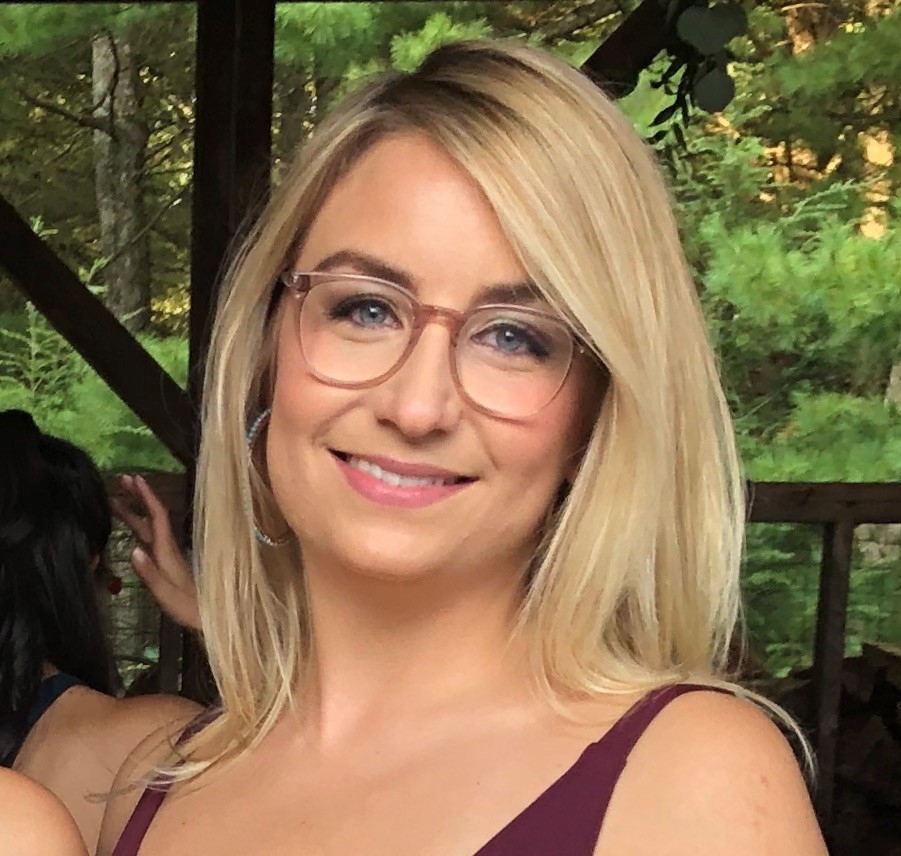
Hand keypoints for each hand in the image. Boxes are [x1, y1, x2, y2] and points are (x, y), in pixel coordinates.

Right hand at [110, 474, 201, 631]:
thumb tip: (133, 550)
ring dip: (134, 510)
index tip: (135, 479)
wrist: (210, 616)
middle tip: (122, 479)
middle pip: (152, 516)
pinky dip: (138, 526)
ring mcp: (167, 555)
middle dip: (138, 496)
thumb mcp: (167, 594)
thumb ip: (150, 574)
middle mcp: (168, 548)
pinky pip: (149, 538)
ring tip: (114, 499)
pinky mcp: (166, 564)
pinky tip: (129, 527)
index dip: (147, 496)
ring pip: (149, 527)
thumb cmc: (190, 607)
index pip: (157, 517)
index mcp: (168, 551)